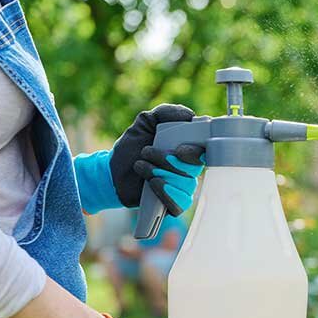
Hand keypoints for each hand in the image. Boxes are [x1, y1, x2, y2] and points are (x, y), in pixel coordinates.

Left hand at [75, 104, 203, 215]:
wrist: (113, 172)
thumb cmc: (131, 148)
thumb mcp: (145, 123)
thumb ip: (165, 113)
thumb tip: (190, 115)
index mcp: (187, 151)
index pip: (204, 152)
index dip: (195, 151)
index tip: (178, 149)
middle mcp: (189, 171)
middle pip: (193, 169)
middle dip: (168, 160)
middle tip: (146, 152)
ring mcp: (183, 189)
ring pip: (185, 185)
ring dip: (159, 173)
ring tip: (141, 166)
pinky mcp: (174, 205)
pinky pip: (180, 203)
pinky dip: (165, 192)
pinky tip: (151, 184)